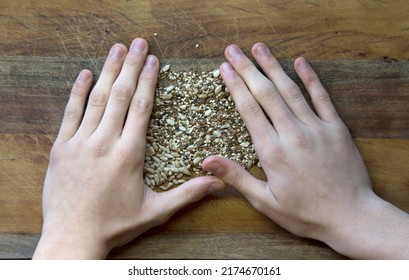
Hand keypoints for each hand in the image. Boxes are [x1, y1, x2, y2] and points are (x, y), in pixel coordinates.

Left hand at [33, 38, 225, 258]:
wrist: (72, 237)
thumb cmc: (115, 225)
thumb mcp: (156, 211)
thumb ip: (188, 194)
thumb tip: (219, 183)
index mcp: (129, 154)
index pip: (141, 108)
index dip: (148, 81)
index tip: (153, 60)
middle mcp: (104, 142)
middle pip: (120, 95)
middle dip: (132, 66)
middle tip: (139, 43)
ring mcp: (80, 143)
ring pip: (96, 99)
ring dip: (108, 71)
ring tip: (118, 49)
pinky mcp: (61, 148)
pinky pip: (70, 113)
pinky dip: (78, 91)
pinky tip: (85, 73)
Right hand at [203, 43, 408, 258]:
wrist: (350, 217)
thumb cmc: (304, 213)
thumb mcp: (264, 201)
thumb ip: (236, 177)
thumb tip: (206, 161)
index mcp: (272, 151)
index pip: (249, 109)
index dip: (235, 86)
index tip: (224, 68)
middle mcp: (293, 133)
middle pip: (266, 93)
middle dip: (247, 69)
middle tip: (233, 50)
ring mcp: (316, 128)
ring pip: (291, 90)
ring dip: (273, 66)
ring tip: (259, 48)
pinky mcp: (336, 128)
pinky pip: (322, 97)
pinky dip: (310, 78)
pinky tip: (300, 61)